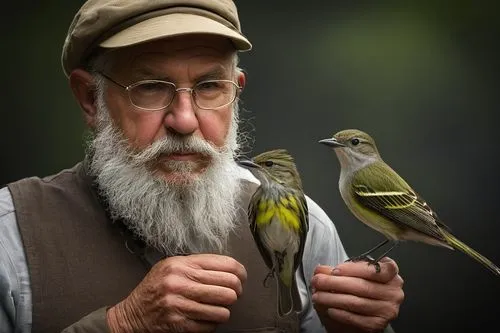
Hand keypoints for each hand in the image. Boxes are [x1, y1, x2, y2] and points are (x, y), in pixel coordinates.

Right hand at [106, 254, 246, 332]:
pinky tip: (205, 318)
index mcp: (182, 264)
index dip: (240, 273)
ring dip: (224, 310)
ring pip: (224, 308)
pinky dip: (212, 323)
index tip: (242, 279)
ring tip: (218, 308)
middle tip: (232, 295)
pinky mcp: (179, 324)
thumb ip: (197, 265)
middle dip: (236, 293)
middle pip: (229, 286)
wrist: (131, 315)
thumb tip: (231, 270)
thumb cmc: (156, 289)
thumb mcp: (171, 267)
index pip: (226, 265)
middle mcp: (180, 282)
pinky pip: (211, 325)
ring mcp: (179, 304)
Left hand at [311, 257, 403, 332]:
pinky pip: (357, 318)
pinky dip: (341, 314)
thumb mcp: (352, 274)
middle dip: (335, 283)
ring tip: (317, 295)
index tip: (335, 270)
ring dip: (333, 299)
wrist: (364, 311)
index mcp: (391, 274)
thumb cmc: (361, 287)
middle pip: (362, 286)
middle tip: (317, 281)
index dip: (354, 269)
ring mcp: (388, 309)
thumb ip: (337, 270)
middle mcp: (393, 292)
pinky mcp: (378, 324)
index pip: (376, 269)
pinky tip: (329, 309)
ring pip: (357, 302)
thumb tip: (320, 270)